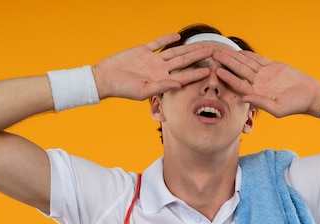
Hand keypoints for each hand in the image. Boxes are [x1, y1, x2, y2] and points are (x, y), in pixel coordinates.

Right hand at [93, 34, 213, 100]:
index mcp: (161, 81)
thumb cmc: (123, 89)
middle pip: (183, 62)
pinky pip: (158, 44)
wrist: (106, 78)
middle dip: (198, 58)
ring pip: (174, 52)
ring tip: (201, 45)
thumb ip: (162, 86)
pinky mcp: (143, 51)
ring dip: (188, 48)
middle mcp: (160, 70)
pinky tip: (178, 36)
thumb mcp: (143, 91)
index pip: (183, 76)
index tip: (209, 71)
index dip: (196, 74)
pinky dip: (167, 39)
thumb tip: (178, 83)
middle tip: (213, 53)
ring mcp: (152, 60)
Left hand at [213, 49, 319, 117]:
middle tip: (214, 56)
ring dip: (234, 58)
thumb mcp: (277, 108)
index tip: (217, 71)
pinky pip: (258, 60)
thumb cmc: (295, 105)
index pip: (238, 84)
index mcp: (256, 94)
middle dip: (227, 64)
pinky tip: (238, 51)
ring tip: (222, 51)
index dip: (228, 78)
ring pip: (246, 64)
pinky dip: (248, 55)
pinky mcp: (272, 67)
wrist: (310, 95)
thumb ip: (260, 103)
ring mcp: (264, 75)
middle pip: (239, 72)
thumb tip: (244, 98)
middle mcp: (258, 84)